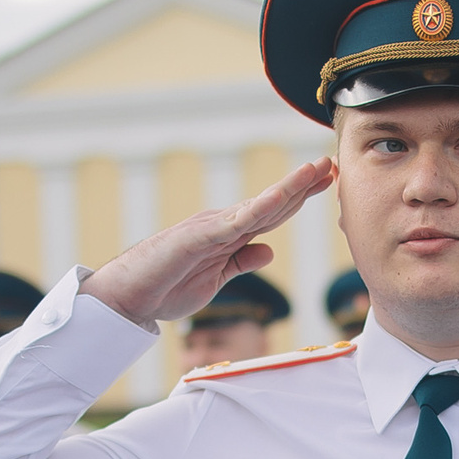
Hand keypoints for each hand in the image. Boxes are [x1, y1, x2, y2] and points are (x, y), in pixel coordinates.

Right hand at [82, 160, 333, 326]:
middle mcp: (223, 225)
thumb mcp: (216, 280)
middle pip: (272, 202)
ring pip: (258, 205)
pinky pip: (235, 222)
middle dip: (303, 183)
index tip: (327, 180)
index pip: (272, 213)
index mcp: (229, 235)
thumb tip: (268, 250)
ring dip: (289, 187)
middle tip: (331, 161)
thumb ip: (241, 262)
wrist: (127, 297)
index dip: (300, 197)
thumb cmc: (165, 288)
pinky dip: (259, 208)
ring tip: (315, 169)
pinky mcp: (198, 238)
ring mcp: (211, 228)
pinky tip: (281, 195)